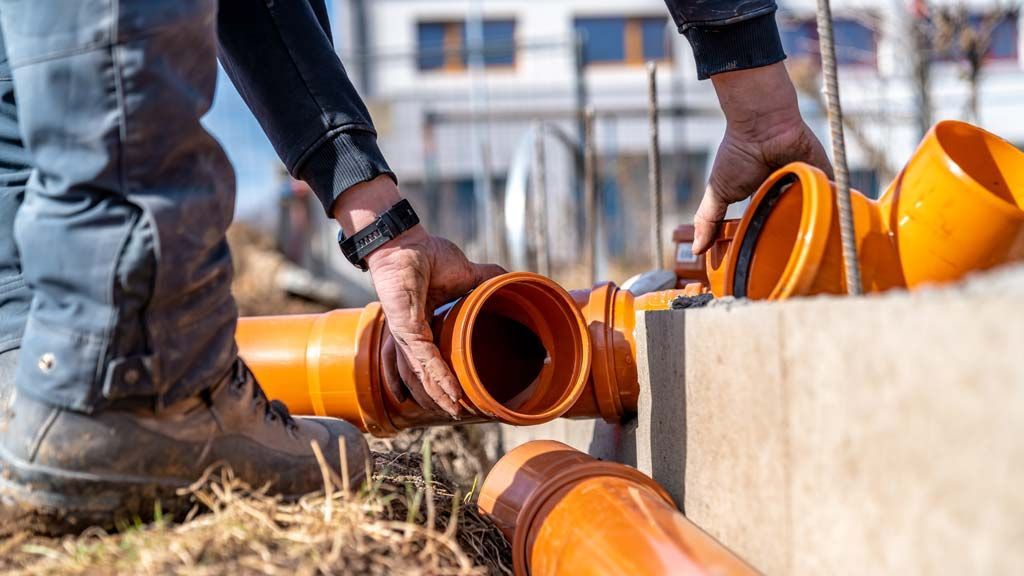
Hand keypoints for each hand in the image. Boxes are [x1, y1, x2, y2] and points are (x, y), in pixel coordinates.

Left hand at [333, 176, 504, 416]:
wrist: (404, 241)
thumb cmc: (426, 255)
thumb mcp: (467, 274)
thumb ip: (489, 280)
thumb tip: (516, 282)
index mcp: (425, 326)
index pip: (433, 361)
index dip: (445, 379)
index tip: (462, 396)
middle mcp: (412, 336)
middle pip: (423, 375)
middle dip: (439, 397)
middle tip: (459, 414)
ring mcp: (407, 334)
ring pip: (422, 374)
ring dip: (439, 394)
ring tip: (456, 411)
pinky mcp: (405, 327)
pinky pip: (423, 358)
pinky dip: (437, 377)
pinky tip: (450, 392)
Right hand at [694, 62, 832, 253]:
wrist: (762, 125)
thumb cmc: (738, 155)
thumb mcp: (718, 192)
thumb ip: (708, 220)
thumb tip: (696, 250)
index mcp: (762, 197)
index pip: (765, 224)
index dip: (764, 242)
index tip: (760, 263)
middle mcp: (785, 191)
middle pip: (792, 222)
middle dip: (791, 241)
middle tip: (790, 265)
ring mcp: (806, 184)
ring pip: (815, 213)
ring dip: (815, 228)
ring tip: (812, 252)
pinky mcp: (824, 175)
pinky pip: (835, 196)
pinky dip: (837, 210)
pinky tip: (838, 231)